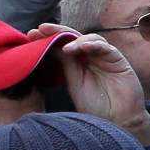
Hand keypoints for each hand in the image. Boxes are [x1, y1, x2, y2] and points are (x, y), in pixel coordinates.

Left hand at [26, 25, 149, 145]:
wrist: (117, 121)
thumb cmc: (96, 107)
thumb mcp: (75, 83)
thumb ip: (66, 65)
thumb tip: (50, 47)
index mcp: (78, 63)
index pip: (62, 44)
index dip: (49, 38)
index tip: (31, 35)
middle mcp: (91, 57)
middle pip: (75, 37)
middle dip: (58, 31)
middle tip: (42, 28)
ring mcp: (105, 58)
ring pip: (90, 38)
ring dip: (76, 39)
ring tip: (65, 47)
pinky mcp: (118, 60)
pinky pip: (106, 48)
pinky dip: (94, 45)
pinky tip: (83, 47)